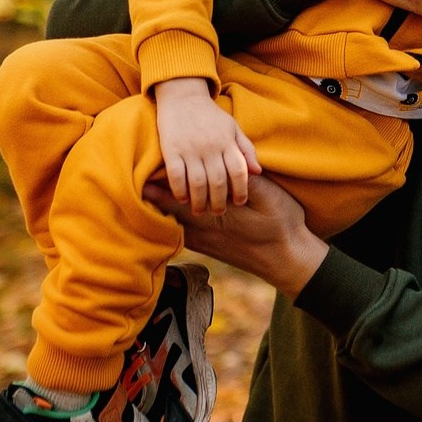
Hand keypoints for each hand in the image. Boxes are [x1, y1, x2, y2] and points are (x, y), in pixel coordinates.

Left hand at [147, 171, 327, 298]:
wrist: (287, 260)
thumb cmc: (281, 225)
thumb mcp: (269, 197)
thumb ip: (243, 180)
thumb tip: (223, 161)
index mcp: (214, 216)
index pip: (177, 196)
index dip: (161, 181)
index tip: (144, 165)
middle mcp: (202, 231)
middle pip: (167, 210)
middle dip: (153, 192)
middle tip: (134, 173)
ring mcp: (203, 241)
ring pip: (172, 221)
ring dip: (160, 205)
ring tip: (146, 187)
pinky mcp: (206, 246)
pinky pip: (180, 229)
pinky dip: (171, 217)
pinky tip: (167, 208)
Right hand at [151, 78, 257, 215]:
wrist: (182, 94)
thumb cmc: (210, 115)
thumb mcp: (233, 128)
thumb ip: (246, 149)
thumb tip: (258, 172)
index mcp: (227, 141)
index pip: (239, 171)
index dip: (241, 190)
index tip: (239, 202)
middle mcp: (210, 146)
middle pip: (219, 181)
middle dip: (220, 201)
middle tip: (219, 212)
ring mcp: (190, 148)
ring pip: (198, 182)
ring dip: (200, 201)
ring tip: (200, 211)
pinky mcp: (171, 149)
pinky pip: (176, 175)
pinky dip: (180, 190)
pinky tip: (183, 199)